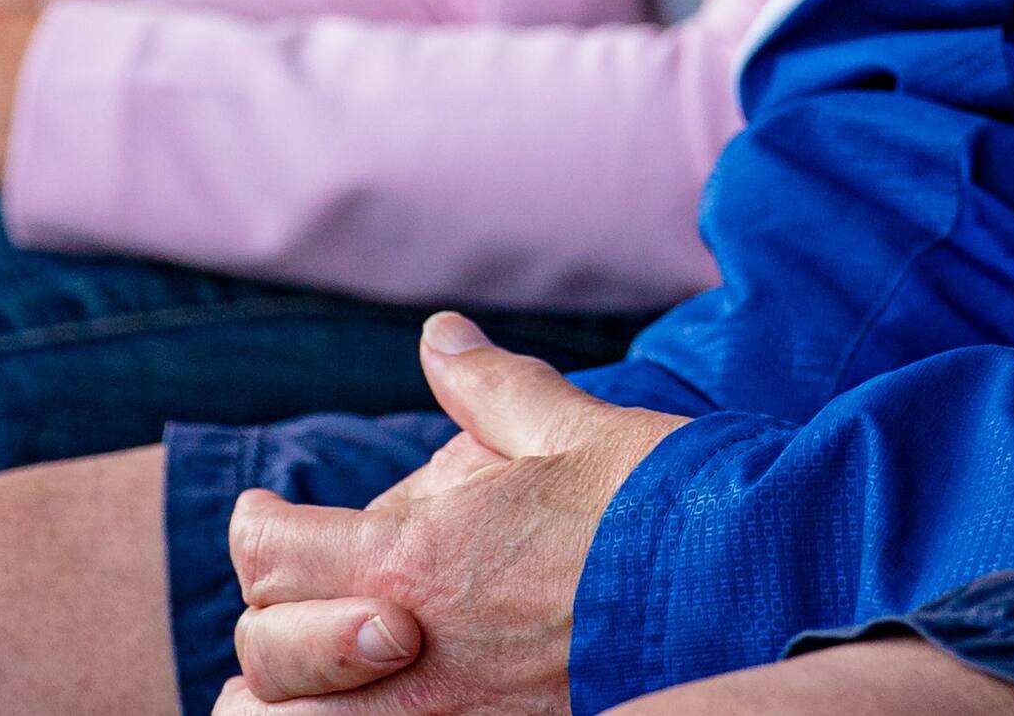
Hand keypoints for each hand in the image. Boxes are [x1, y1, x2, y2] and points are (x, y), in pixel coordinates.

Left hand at [214, 317, 684, 715]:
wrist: (752, 594)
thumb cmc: (658, 506)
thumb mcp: (567, 428)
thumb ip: (486, 386)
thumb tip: (443, 335)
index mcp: (413, 557)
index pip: (269, 554)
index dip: (262, 528)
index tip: (278, 516)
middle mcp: (412, 654)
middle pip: (265, 659)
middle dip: (272, 630)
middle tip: (304, 604)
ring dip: (297, 710)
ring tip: (323, 691)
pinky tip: (390, 708)